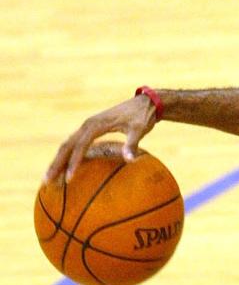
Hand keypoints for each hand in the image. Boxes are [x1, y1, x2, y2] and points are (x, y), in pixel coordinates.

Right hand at [44, 93, 158, 182]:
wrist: (144, 103)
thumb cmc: (142, 117)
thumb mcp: (139, 129)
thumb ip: (132, 144)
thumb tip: (130, 160)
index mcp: (96, 125)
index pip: (80, 146)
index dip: (74, 162)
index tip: (69, 179)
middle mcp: (87, 125)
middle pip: (66, 146)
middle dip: (56, 163)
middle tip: (47, 181)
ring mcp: (88, 127)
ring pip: (67, 145)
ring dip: (58, 161)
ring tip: (50, 178)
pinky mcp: (91, 129)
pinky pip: (75, 144)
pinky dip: (67, 156)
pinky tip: (64, 168)